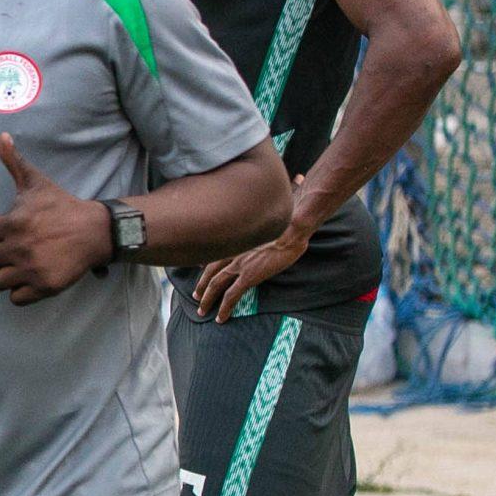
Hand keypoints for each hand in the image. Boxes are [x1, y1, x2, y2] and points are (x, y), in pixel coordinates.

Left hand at [0, 133, 111, 304]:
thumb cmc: (61, 206)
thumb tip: (1, 136)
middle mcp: (19, 247)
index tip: (7, 232)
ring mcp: (31, 269)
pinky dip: (21, 292)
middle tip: (15, 249)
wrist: (96, 231)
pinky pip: (16, 298)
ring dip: (6, 275)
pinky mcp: (44, 287)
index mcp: (12, 223)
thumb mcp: (36, 183)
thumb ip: (14, 162)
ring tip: (21, 265)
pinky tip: (31, 278)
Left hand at [194, 180, 310, 317]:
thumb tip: (299, 177)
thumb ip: (285, 193)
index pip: (214, 249)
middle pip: (209, 270)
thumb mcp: (283, 202)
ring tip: (202, 310)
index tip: (199, 270)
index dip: (205, 261)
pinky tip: (220, 318)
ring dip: (207, 299)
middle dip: (201, 285)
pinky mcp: (248, 276)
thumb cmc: (290, 210)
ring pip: (215, 285)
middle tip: (196, 296)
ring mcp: (239, 264)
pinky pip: (231, 296)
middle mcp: (233, 250)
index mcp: (237, 235)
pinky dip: (223, 308)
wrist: (291, 224)